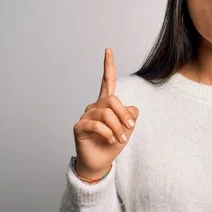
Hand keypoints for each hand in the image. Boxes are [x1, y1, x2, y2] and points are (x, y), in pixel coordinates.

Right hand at [73, 48, 138, 178]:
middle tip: (129, 129)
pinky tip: (111, 141)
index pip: (107, 81)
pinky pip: (96, 125)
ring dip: (118, 128)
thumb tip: (132, 109)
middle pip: (112, 99)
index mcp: (106, 103)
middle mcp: (94, 106)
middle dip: (124, 115)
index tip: (108, 50)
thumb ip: (130, 116)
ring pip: (106, 114)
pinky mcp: (79, 126)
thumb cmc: (113, 143)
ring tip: (120, 139)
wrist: (101, 162)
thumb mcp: (127, 128)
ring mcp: (86, 115)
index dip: (108, 66)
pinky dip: (108, 134)